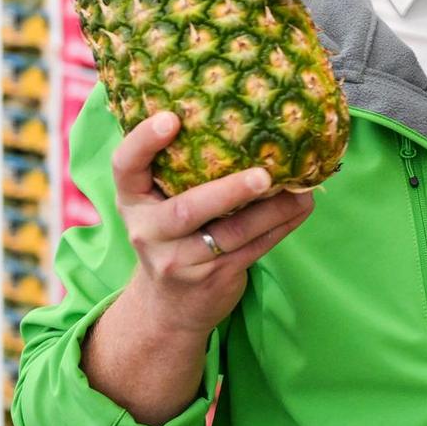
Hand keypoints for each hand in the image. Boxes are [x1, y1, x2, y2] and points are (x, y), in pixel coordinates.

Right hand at [112, 111, 315, 336]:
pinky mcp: (210, 278)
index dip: (142, 142)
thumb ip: (180, 171)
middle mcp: (148, 231)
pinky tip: (301, 207)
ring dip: (272, 209)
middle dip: (228, 191)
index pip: (124, 167)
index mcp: (133, 200)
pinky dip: (280, 226)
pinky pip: (252, 248)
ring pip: (231, 231)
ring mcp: (177, 259)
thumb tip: (246, 122)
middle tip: (264, 175)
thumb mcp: (161, 205)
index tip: (171, 117)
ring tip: (301, 189)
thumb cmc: (173, 236)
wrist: (168, 308)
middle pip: (187, 209)